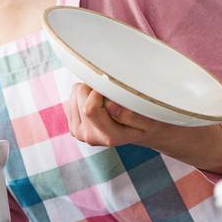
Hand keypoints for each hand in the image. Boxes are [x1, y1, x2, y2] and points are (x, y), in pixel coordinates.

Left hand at [66, 84, 221, 172]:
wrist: (143, 131)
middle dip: (95, 87)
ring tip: (109, 97)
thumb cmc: (150, 120)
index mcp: (108, 136)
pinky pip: (72, 97)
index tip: (115, 84)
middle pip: (79, 96)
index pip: (90, 107)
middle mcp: (91, 137)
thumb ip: (131, 114)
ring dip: (91, 90)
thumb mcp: (150, 118)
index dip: (100, 89)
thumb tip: (110, 105)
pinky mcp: (75, 125)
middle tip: (114, 90)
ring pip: (75, 94)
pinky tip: (101, 100)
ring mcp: (80, 132)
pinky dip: (86, 93)